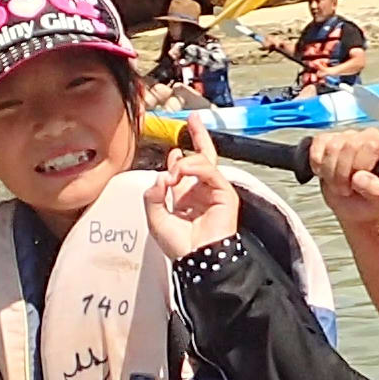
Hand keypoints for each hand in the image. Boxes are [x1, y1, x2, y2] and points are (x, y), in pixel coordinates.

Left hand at [146, 121, 241, 258]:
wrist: (197, 261)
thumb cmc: (179, 246)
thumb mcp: (155, 218)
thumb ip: (153, 195)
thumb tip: (160, 176)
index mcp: (186, 197)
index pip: (184, 169)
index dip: (176, 158)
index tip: (171, 151)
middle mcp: (201, 192)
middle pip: (202, 157)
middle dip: (198, 136)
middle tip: (193, 119)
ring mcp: (214, 192)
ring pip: (204, 162)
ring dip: (186, 162)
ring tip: (174, 170)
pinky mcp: (225, 194)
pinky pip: (211, 171)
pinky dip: (195, 167)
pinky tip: (182, 171)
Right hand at [308, 125, 378, 224]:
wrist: (353, 208)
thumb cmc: (369, 204)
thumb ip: (376, 192)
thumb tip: (361, 177)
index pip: (371, 146)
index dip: (359, 167)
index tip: (357, 183)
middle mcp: (368, 138)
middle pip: (348, 146)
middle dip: (342, 174)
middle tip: (345, 189)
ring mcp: (346, 137)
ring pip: (331, 147)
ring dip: (329, 172)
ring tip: (337, 183)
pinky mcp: (327, 140)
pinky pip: (316, 145)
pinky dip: (317, 164)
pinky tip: (325, 173)